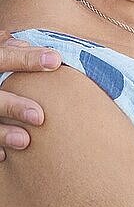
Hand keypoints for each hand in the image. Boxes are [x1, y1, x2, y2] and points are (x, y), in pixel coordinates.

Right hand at [0, 30, 60, 159]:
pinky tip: (5, 154)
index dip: (27, 59)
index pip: (4, 57)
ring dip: (4, 133)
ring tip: (25, 141)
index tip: (55, 60)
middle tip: (39, 116)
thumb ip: (14, 51)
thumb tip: (40, 52)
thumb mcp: (0, 52)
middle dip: (14, 107)